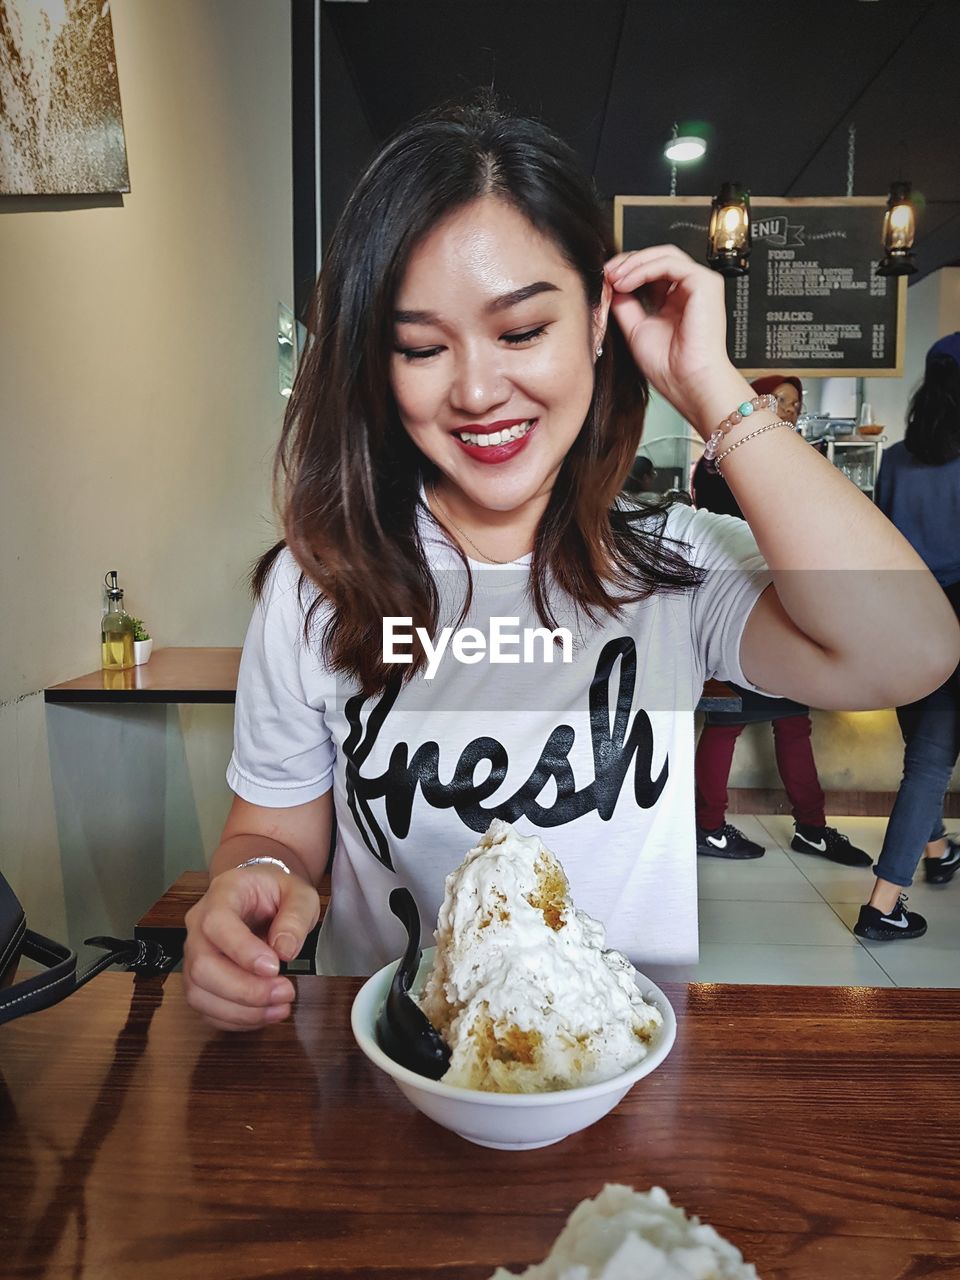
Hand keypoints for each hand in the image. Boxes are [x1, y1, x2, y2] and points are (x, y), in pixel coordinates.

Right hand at [183, 865, 320, 1030]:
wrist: (261, 897)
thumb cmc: (276, 893)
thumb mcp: (299, 893)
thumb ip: (295, 917)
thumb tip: (284, 950)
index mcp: (222, 893)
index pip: (217, 923)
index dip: (242, 950)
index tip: (274, 967)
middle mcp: (199, 924)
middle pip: (202, 965)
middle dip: (245, 989)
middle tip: (285, 991)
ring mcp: (194, 954)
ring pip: (199, 993)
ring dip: (242, 1011)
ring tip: (280, 1007)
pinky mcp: (199, 980)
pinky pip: (206, 1009)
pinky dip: (236, 1019)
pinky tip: (265, 1014)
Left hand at [604, 245, 745, 429]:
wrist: (687, 384)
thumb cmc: (669, 368)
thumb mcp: (635, 329)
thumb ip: (625, 305)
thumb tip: (610, 284)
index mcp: (676, 300)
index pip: (652, 270)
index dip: (627, 269)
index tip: (604, 278)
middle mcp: (690, 290)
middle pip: (658, 256)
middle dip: (628, 261)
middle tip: (606, 272)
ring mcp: (700, 284)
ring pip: (664, 254)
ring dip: (634, 263)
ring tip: (613, 277)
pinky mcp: (705, 283)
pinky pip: (670, 263)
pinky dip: (645, 269)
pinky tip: (627, 282)